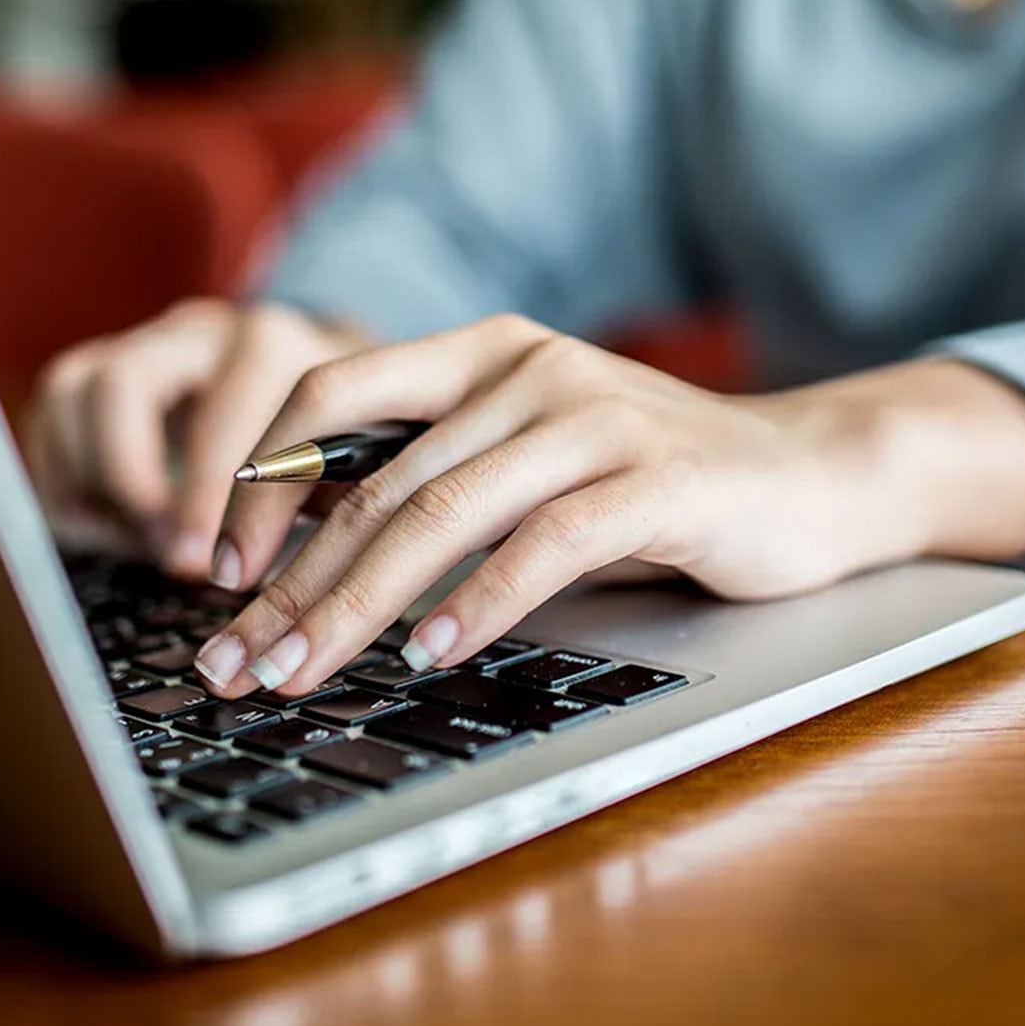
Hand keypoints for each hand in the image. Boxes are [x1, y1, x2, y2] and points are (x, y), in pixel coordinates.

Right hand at [23, 300, 368, 576]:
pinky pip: (55, 407)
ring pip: (77, 391)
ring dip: (92, 476)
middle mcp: (202, 331)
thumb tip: (282, 584)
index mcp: (271, 346)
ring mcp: (149, 342)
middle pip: (123, 385)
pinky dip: (64, 471)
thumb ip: (320, 500)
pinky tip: (105, 521)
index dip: (205, 498)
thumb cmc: (344, 435)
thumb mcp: (351, 460)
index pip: (222, 411)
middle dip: (131, 481)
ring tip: (138, 538)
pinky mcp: (111, 364)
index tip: (207, 563)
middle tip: (162, 550)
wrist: (335, 379)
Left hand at [192, 314, 1024, 695]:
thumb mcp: (532, 456)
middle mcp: (528, 368)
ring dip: (359, 606)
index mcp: (483, 351)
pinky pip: (543, 544)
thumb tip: (308, 549)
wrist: (807, 474)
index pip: (331, 391)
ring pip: (443, 513)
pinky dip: (476, 605)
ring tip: (304, 674)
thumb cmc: (654, 479)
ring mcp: (592, 417)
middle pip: (377, 479)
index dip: (259, 482)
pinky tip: (429, 654)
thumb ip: (440, 473)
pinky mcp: (653, 478)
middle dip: (294, 582)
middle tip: (237, 661)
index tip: (217, 574)